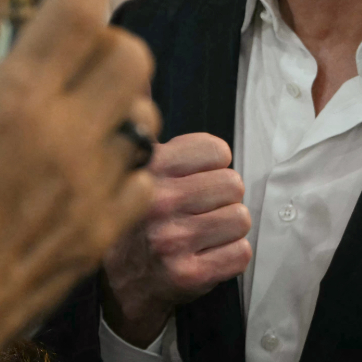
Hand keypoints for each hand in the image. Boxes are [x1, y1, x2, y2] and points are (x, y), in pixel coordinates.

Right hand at [0, 0, 157, 360]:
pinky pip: (139, 172)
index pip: (81, 6)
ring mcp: (91, 189)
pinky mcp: (101, 232)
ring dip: (117, 94)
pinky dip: (120, 155)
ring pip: (143, 111)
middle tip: (69, 35)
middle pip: (129, 53)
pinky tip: (79, 160)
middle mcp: (64, 139)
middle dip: (105, 32)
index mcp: (9, 104)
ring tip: (76, 98)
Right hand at [100, 132, 251, 346]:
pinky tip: (206, 255)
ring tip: (203, 234)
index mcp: (148, 168)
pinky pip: (241, 253)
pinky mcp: (188, 274)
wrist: (120, 286)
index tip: (196, 179)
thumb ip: (146, 125)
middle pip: (233, 184)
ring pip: (241, 218)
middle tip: (201, 211)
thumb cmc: (139, 221)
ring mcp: (172, 240)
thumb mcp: (133, 169)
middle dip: (224, 198)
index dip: (213, 166)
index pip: (217, 151)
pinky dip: (231, 256)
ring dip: (229, 228)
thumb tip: (141, 76)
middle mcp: (157, 201)